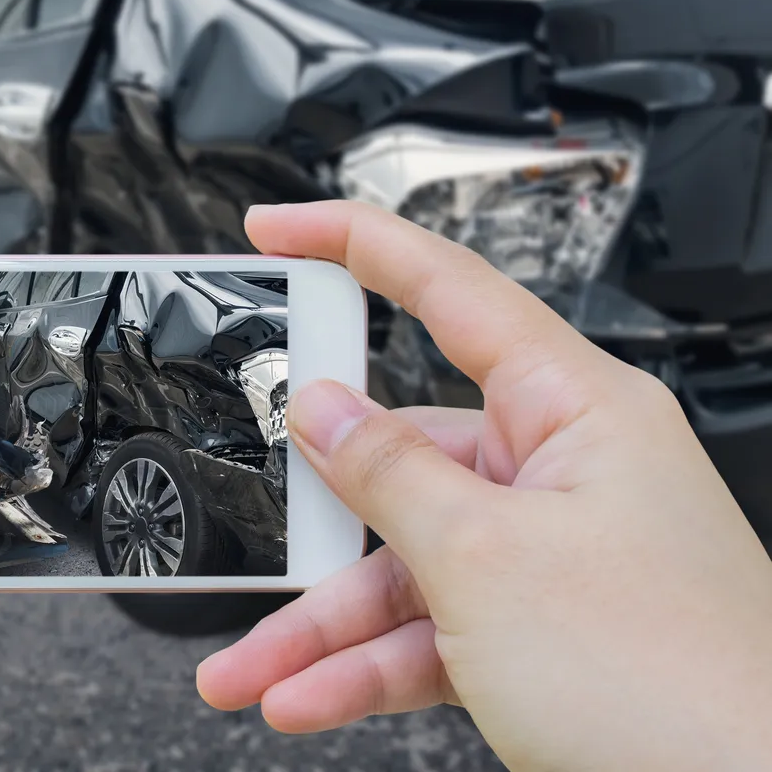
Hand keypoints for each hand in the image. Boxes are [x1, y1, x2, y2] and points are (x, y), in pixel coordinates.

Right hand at [198, 201, 771, 770]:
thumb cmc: (671, 683)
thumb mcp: (485, 559)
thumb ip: (389, 474)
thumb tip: (324, 409)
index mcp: (575, 409)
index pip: (449, 289)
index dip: (354, 244)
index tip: (278, 227)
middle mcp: (563, 471)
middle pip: (403, 459)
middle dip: (317, 520)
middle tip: (250, 533)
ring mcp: (550, 555)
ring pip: (403, 565)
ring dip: (323, 625)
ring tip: (250, 669)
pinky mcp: (539, 628)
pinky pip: (429, 630)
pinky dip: (366, 666)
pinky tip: (306, 696)